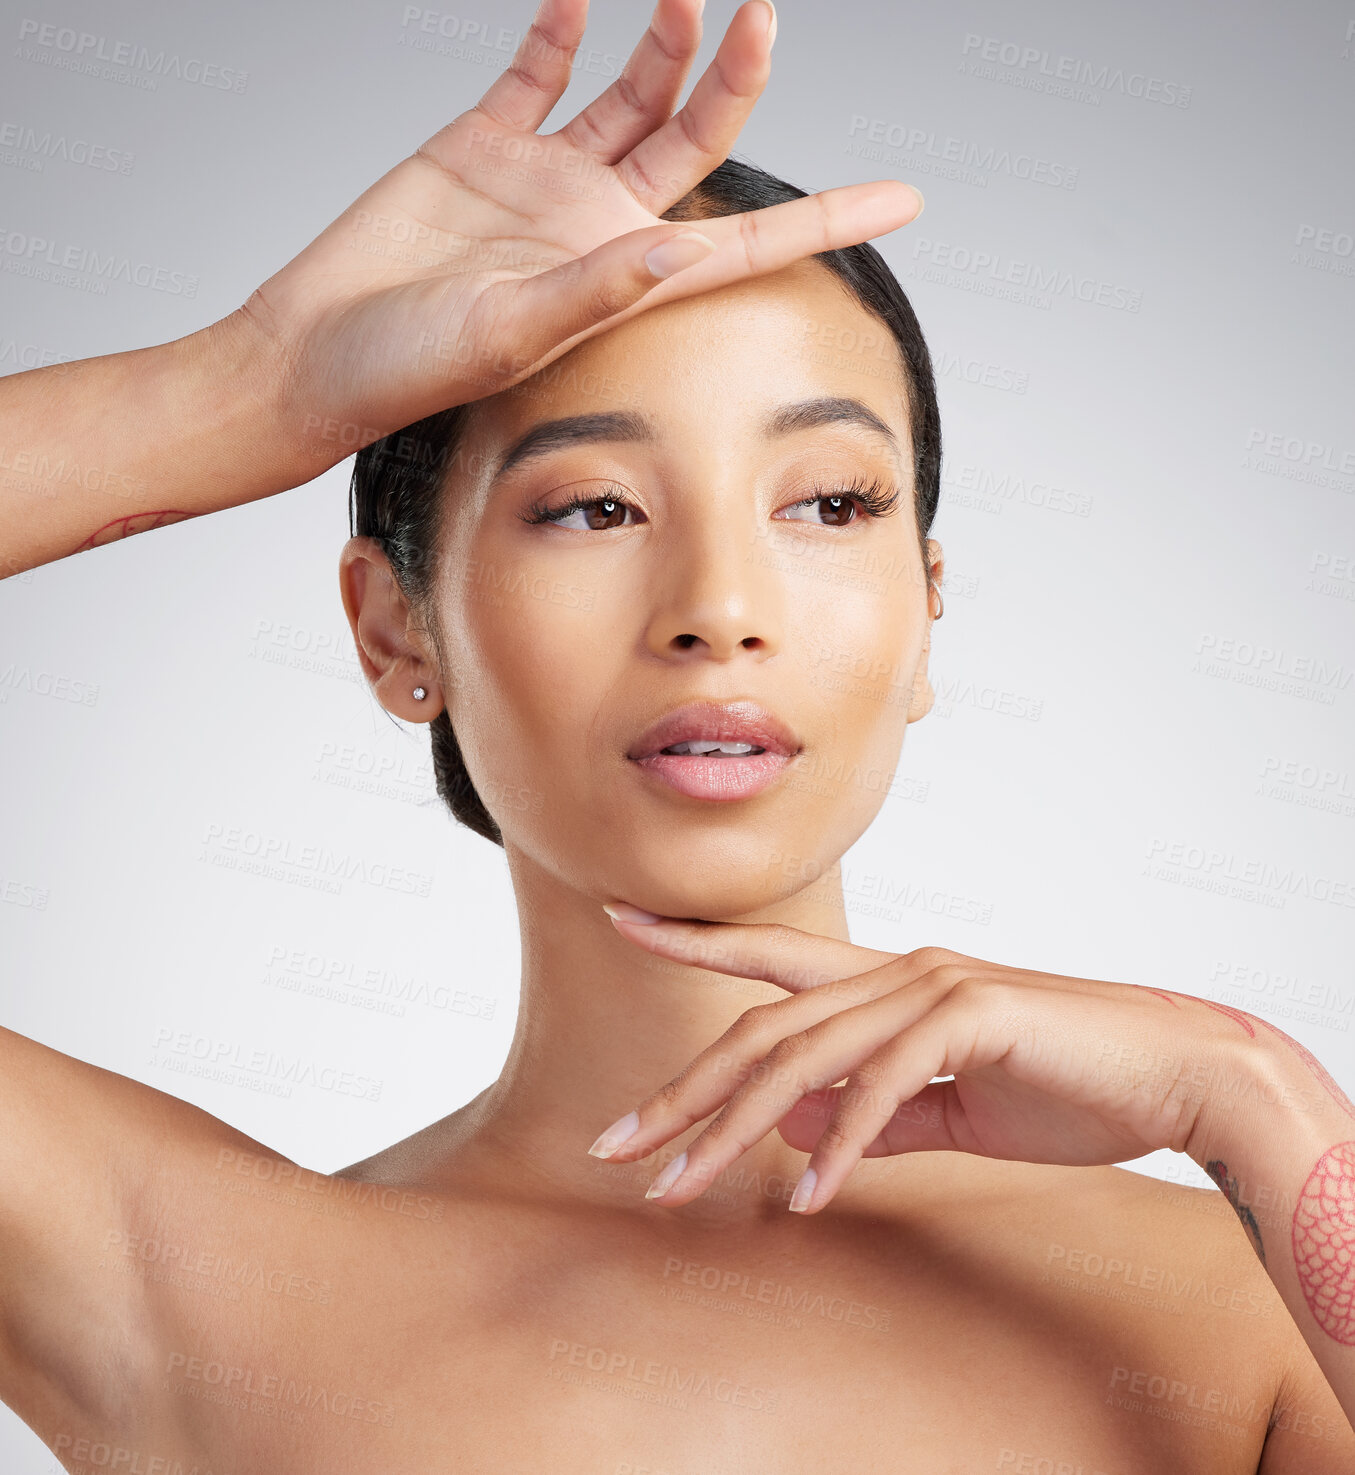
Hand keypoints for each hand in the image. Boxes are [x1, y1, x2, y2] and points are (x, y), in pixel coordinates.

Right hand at [229, 0, 922, 466]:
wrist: (316, 352)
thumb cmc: (408, 370)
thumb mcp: (508, 333)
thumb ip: (594, 289)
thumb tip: (681, 249)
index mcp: (621, 277)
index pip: (747, 241)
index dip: (827, 217)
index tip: (903, 197)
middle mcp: (596, 223)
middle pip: (694, 136)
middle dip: (737, 76)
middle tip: (764, 13)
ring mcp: (543, 181)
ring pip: (631, 92)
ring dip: (664, 40)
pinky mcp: (481, 144)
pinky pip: (538, 69)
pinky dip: (564, 29)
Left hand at [590, 908, 1290, 1214]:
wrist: (1175, 1075)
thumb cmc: (1065, 1085)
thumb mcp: (950, 1109)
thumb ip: (872, 1115)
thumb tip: (787, 1127)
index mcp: (889, 982)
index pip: (770, 959)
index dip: (694, 940)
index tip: (623, 923)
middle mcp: (898, 971)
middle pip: (762, 1029)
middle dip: (683, 1091)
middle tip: (616, 1147)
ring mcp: (933, 987)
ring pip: (804, 1055)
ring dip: (734, 1128)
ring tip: (677, 1187)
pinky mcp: (974, 1016)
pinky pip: (886, 1087)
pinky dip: (843, 1144)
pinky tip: (808, 1197)